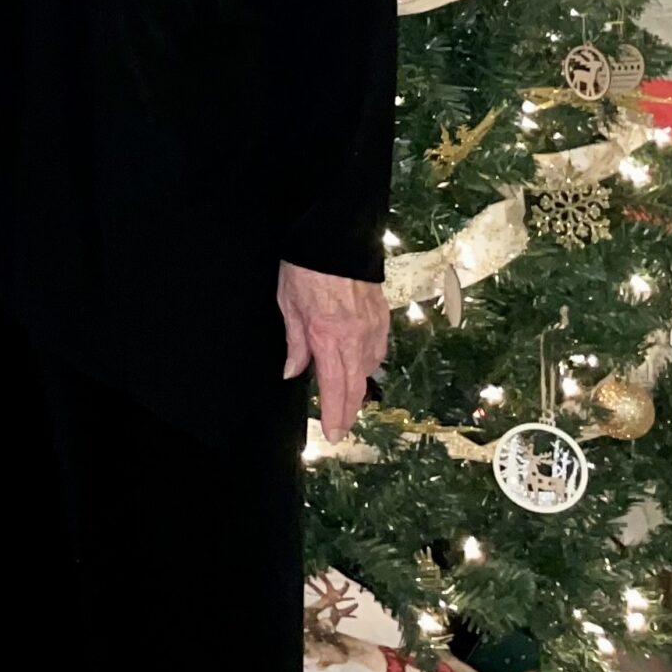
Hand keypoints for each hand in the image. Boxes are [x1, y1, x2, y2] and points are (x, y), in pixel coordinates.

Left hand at [280, 262, 388, 441]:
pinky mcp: (382, 316)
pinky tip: (363, 368)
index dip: (334, 414)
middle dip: (349, 412)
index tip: (333, 434)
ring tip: (349, 402)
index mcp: (327, 337)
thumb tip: (293, 372)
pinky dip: (370, 364)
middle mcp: (355, 338)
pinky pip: (379, 350)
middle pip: (355, 386)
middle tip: (343, 429)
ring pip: (369, 369)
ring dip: (359, 389)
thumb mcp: (288, 304)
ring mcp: (372, 327)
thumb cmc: (304, 268)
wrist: (336, 237)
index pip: (333, 387)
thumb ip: (295, 343)